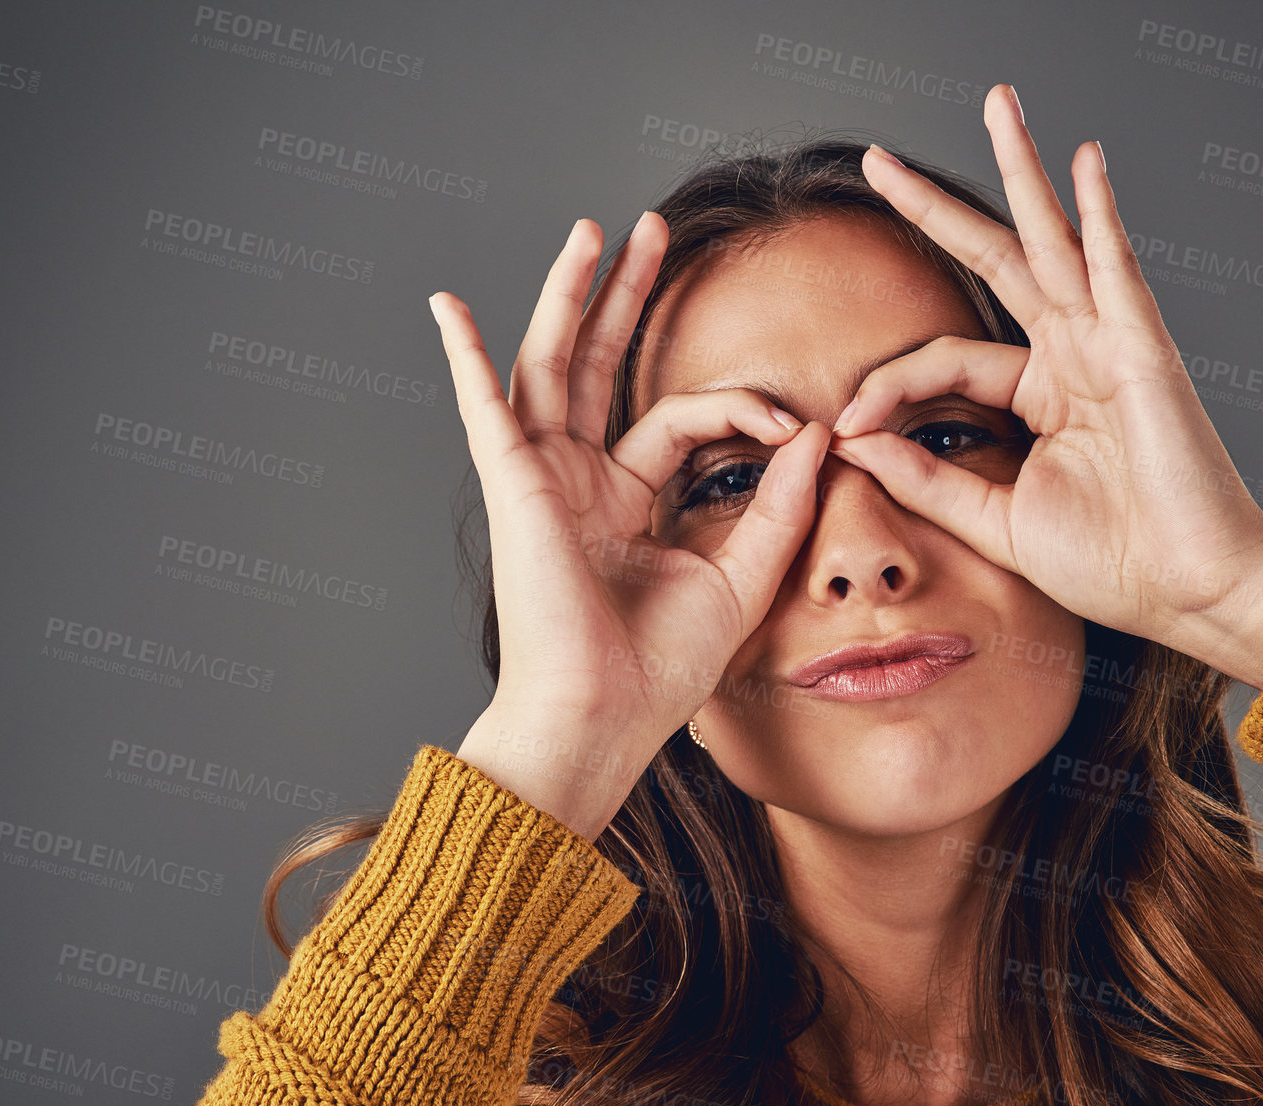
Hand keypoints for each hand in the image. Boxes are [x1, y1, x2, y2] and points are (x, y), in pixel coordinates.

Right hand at [429, 214, 829, 789]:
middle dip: (625, 296)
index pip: (680, 420)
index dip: (740, 407)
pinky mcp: (513, 485)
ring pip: (552, 365)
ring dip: (569, 297)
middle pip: (601, 367)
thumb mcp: (740, 577)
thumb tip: (815, 430)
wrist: (602, 717)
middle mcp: (578, 483)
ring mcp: (541, 480)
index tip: (795, 420)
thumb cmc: (659, 670)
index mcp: (625, 503)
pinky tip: (446, 306)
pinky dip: (463, 356)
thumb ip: (779, 502)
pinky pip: (483, 408)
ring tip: (593, 232)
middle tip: (649, 231)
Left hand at [825, 84, 1262, 685]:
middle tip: (878, 160)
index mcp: (1039, 395)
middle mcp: (1071, 356)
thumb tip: (853, 442)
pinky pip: (1116, 268)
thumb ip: (927, 479)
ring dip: (1022, 171)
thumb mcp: (994, 520)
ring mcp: (1108, 344)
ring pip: (1052, 239)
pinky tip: (1083, 160)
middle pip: (995, 260)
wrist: (1186, 593)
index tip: (844, 425)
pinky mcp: (1144, 351)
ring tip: (998, 106)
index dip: (887, 386)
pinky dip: (1100, 212)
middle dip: (936, 207)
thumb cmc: (1110, 563)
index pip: (943, 360)